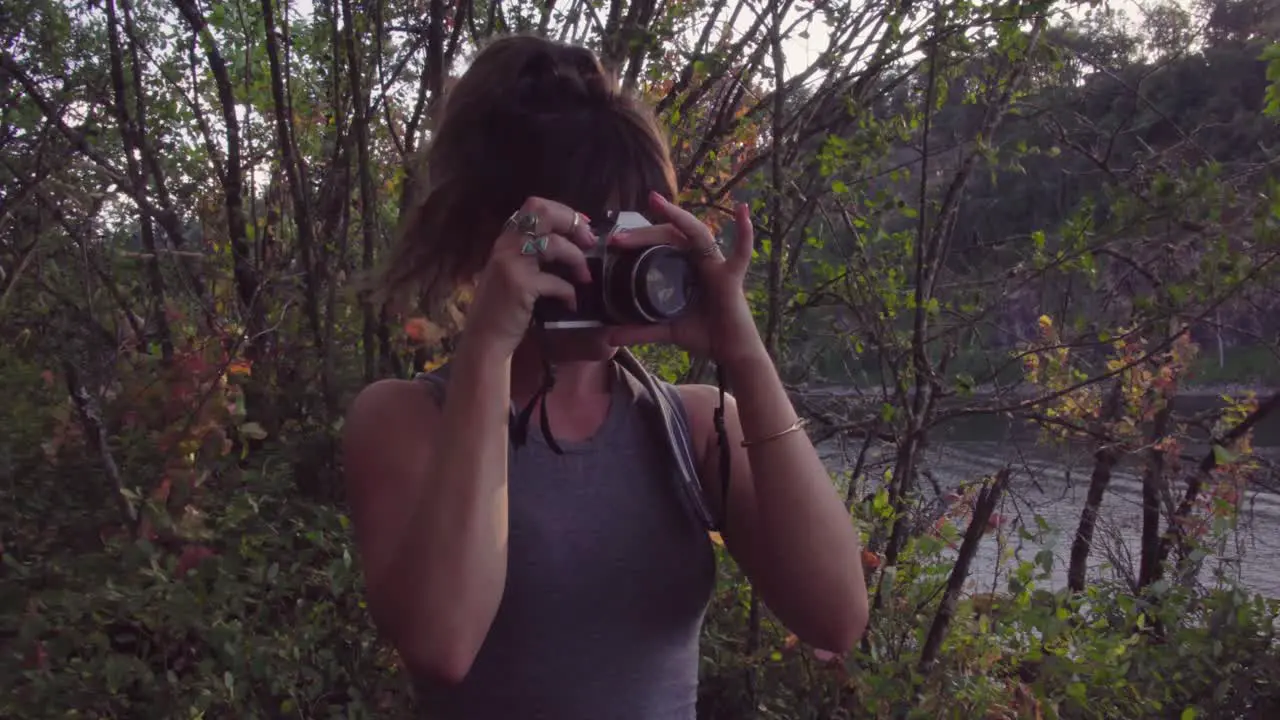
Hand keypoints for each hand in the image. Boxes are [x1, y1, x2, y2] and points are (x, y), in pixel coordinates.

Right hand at [462, 197, 595, 358]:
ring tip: (585, 277)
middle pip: (543, 212)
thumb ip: (533, 255)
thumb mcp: (514, 272)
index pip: (535, 206)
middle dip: (573, 223)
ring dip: (577, 259)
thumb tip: (572, 243)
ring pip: (554, 244)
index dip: (564, 212)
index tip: (583, 227)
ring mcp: (511, 263)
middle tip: (589, 241)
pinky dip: (569, 292)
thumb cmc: (503, 308)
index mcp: (506, 239)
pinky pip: (556, 281)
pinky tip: (571, 304)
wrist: (484, 339)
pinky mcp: (520, 285)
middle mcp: (506, 245)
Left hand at [605, 192, 764, 364]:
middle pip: (671, 235)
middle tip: (619, 238)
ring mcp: (716, 265)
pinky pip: (741, 252)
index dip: (638, 239)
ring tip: (657, 203)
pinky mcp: (731, 276)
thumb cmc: (704, 335)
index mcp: (683, 267)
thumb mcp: (666, 330)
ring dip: (677, 217)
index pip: (659, 243)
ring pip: (696, 233)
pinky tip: (742, 209)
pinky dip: (744, 232)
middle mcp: (699, 260)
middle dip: (644, 233)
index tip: (615, 241)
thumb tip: (608, 338)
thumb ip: (640, 331)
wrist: (730, 352)